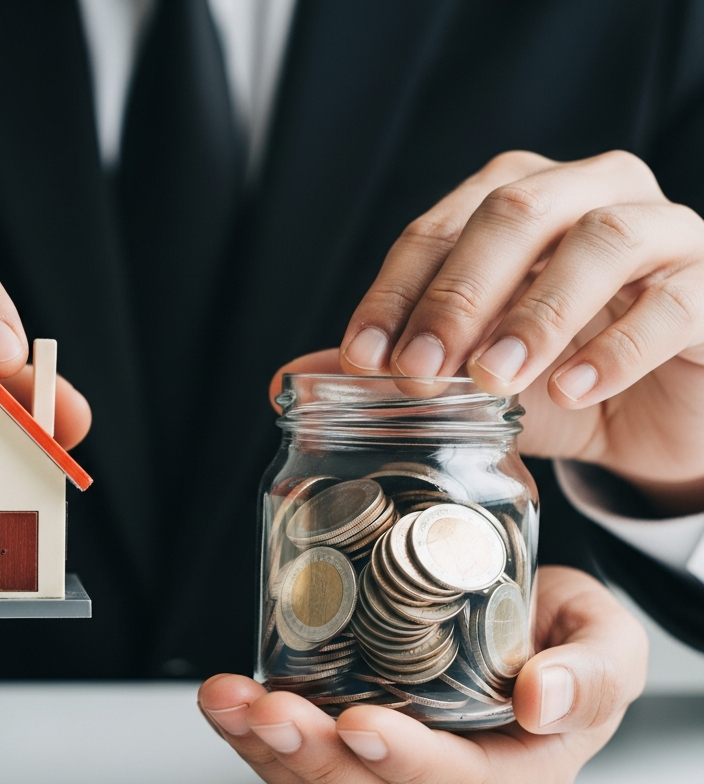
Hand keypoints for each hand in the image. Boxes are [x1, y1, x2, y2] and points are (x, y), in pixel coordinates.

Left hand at [198, 567, 645, 783]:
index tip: (359, 723)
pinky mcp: (354, 762)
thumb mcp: (606, 640)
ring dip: (267, 751)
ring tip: (227, 702)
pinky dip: (252, 740)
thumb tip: (542, 700)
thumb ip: (591, 671)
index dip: (408, 763)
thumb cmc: (566, 640)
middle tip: (270, 707)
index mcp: (523, 775)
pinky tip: (224, 704)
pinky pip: (298, 770)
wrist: (524, 631)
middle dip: (316, 758)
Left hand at [335, 150, 703, 514]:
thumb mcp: (465, 381)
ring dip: (536, 312)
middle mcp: (589, 197)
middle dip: (456, 293)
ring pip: (601, 240)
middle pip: (516, 211)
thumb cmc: (554, 380)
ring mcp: (662, 232)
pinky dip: (616, 346)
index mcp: (518, 204)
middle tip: (420, 371)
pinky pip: (673, 301)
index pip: (441, 227)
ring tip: (493, 379)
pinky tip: (570, 389)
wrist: (651, 415)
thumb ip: (390, 371)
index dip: (396, 290)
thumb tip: (289, 380)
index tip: (362, 357)